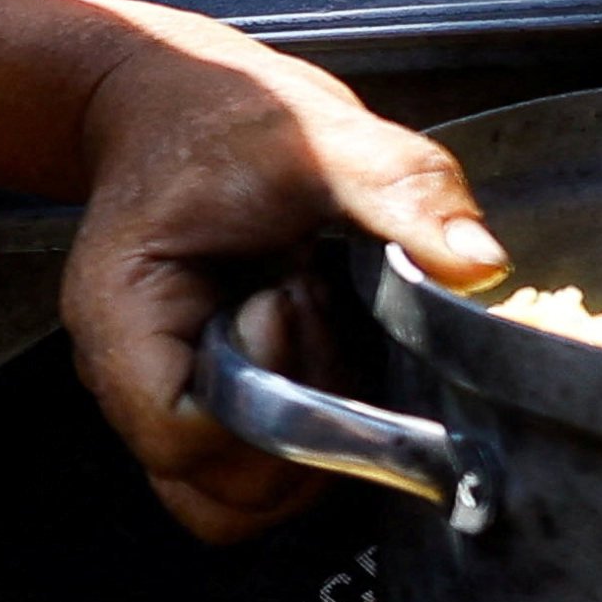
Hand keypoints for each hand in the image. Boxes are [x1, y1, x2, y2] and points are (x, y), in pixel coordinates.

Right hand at [63, 18, 504, 541]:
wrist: (177, 102)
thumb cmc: (222, 117)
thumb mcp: (318, 135)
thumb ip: (400, 191)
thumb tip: (478, 264)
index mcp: (122, 311)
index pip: (180, 434)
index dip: (264, 397)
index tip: (291, 306)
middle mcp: (125, 372)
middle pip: (213, 489)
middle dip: (298, 430)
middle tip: (314, 319)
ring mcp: (162, 394)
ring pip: (232, 500)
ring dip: (305, 445)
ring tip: (314, 332)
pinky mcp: (202, 401)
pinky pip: (249, 474)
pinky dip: (304, 439)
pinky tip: (314, 348)